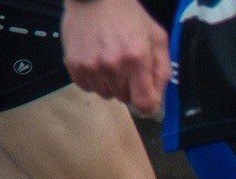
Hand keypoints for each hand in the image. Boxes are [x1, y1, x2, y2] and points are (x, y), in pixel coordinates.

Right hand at [61, 0, 171, 116]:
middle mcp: (112, 66)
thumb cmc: (130, 17)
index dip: (149, 104)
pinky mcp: (73, 64)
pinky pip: (87, 87)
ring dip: (110, 83)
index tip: (148, 96)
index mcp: (137, 60)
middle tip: (127, 66)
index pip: (144, 103)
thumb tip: (158, 100)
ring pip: (106, 94)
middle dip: (130, 87)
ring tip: (111, 61)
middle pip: (125, 99)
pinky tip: (96, 61)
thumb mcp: (157, 39)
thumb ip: (162, 70)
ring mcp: (91, 67)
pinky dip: (93, 79)